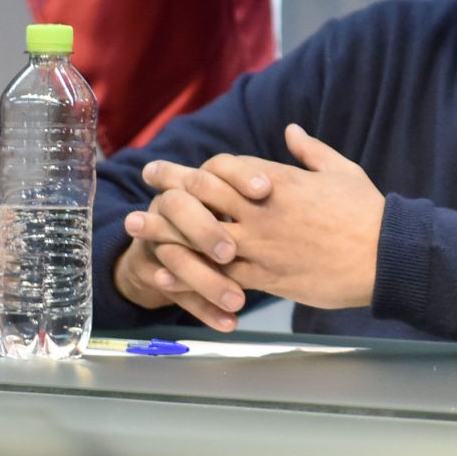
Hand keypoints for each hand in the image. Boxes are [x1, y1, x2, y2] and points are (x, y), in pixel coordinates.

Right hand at [113, 160, 263, 331]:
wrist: (172, 238)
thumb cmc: (235, 207)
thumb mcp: (259, 186)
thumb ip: (278, 163)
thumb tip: (295, 131)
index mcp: (206, 180)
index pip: (216, 170)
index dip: (240, 177)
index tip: (266, 190)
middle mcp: (178, 206)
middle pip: (183, 210)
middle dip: (207, 231)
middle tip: (233, 252)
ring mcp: (163, 240)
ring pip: (176, 257)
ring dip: (205, 280)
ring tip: (237, 301)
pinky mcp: (161, 273)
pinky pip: (177, 291)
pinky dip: (202, 307)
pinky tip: (227, 324)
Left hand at [161, 124, 387, 311]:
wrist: (384, 256)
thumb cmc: (367, 212)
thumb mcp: (342, 171)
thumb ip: (310, 151)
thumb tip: (290, 130)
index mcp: (279, 181)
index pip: (224, 168)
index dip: (196, 166)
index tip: (179, 165)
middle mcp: (262, 210)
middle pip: (203, 194)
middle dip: (171, 185)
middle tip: (148, 178)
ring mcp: (260, 244)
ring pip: (200, 235)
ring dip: (165, 229)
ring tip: (136, 225)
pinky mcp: (265, 276)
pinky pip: (216, 274)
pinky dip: (188, 273)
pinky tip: (163, 270)